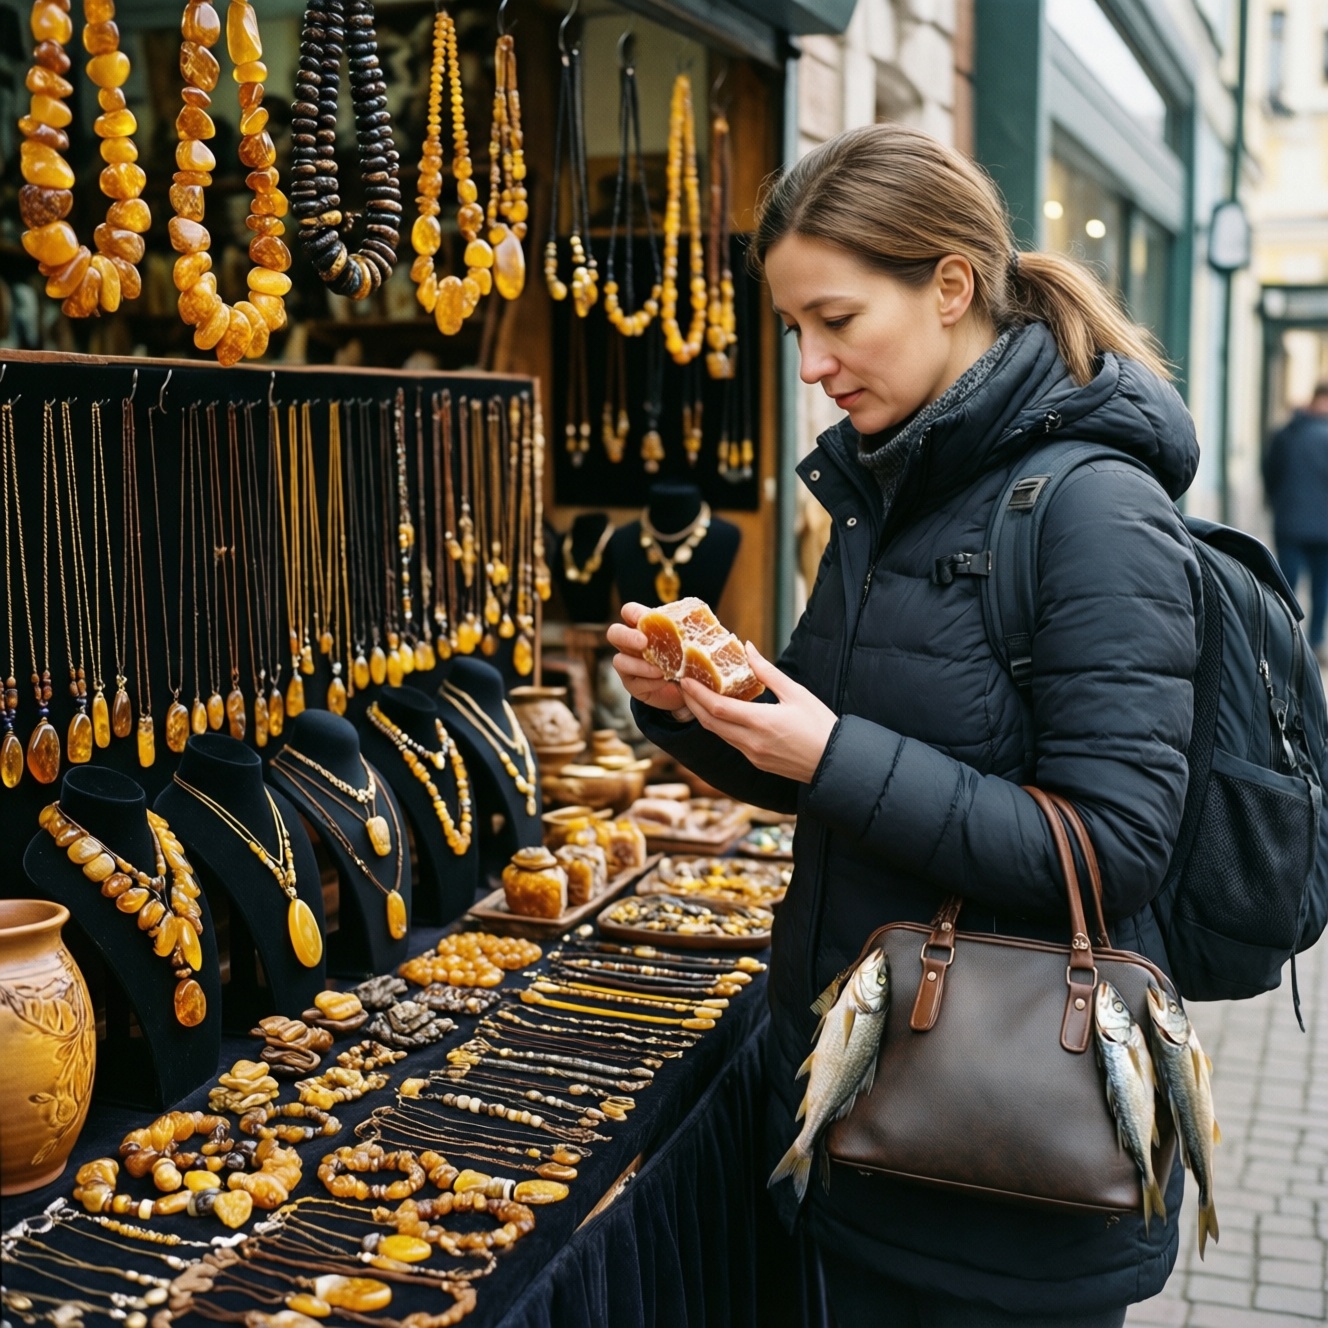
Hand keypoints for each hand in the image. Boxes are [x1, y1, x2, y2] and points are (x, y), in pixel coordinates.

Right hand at [607, 602, 690, 718]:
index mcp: (643, 627)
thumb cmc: (687, 659)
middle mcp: (631, 644)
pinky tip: (662, 681)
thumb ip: (689, 633)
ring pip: (620, 660)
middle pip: (614, 633)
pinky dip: (649, 681)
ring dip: (640, 665)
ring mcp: (628, 664)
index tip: (642, 618)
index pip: (629, 612)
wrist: (687, 689)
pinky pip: (634, 681)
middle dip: (627, 637)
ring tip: (660, 670)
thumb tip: (706, 622)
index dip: (632, 613)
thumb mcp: (689, 644)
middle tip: (643, 643)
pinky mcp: (632, 684)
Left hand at [679, 642, 836, 782]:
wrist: (836, 763)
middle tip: (683, 686)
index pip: (718, 708)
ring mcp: (753, 755)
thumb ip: (767, 672)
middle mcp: (752, 742)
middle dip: (692, 704)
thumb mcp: (796, 693)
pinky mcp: (757, 762)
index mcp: (761, 722)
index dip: (697, 694)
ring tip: (697, 697)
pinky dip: (721, 726)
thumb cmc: (821, 725)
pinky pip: (731, 742)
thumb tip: (748, 649)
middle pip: (710, 723)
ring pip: (719, 734)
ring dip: (704, 716)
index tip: (685, 680)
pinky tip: (721, 714)